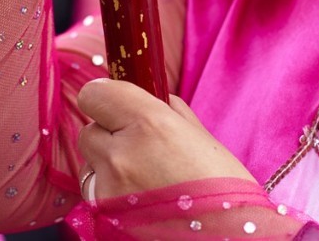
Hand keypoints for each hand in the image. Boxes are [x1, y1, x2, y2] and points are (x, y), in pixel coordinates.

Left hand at [76, 78, 255, 199]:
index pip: (95, 93)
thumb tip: (153, 99)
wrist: (228, 240)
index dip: (106, 98)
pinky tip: (141, 200)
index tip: (118, 105)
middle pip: (89, 129)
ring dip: (108, 165)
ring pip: (90, 163)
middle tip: (139, 147)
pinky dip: (111, 192)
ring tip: (145, 179)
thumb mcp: (202, 139)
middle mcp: (122, 153)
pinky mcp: (104, 216)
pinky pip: (96, 192)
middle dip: (110, 134)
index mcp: (150, 123)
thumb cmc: (225, 192)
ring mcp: (109, 189)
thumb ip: (170, 113)